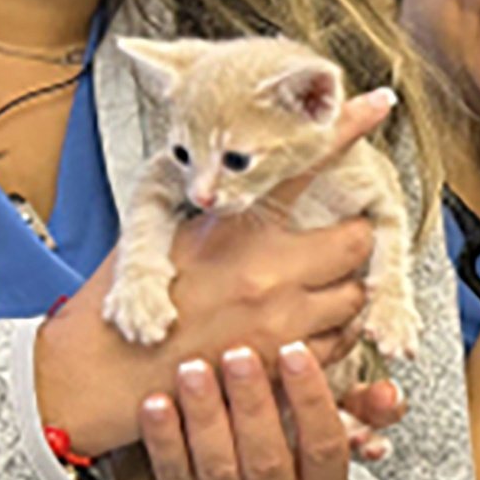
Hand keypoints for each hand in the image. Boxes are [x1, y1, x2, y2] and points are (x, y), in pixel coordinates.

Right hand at [38, 91, 397, 452]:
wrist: (100, 378)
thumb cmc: (123, 304)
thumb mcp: (158, 236)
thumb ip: (210, 209)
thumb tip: (237, 182)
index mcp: (236, 230)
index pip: (305, 166)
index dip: (348, 129)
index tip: (379, 102)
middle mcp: (270, 272)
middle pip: (356, 239)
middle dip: (350, 238)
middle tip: (332, 242)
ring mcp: (283, 323)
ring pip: (355, 294)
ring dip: (342, 290)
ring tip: (312, 292)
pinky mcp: (285, 369)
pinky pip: (341, 343)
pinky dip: (332, 334)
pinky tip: (304, 330)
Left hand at [140, 340, 352, 479]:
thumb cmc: (297, 442)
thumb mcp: (338, 427)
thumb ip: (366, 407)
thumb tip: (390, 393)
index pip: (324, 446)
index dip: (311, 399)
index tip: (295, 350)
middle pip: (266, 460)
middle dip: (252, 404)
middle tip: (238, 353)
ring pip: (217, 467)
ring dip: (204, 415)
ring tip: (193, 369)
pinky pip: (171, 475)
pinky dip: (162, 438)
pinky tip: (156, 402)